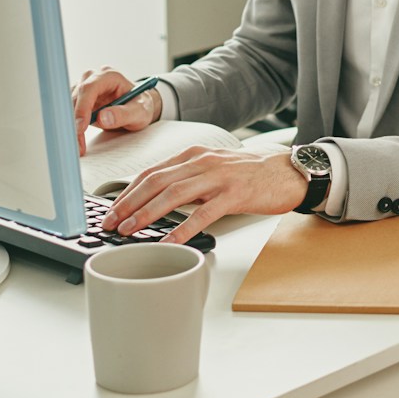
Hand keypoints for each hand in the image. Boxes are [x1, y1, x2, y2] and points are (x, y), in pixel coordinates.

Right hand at [70, 67, 162, 154]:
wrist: (137, 109)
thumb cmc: (140, 107)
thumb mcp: (140, 112)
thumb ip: (124, 114)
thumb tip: (103, 117)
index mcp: (110, 76)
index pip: (89, 88)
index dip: (82, 107)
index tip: (81, 127)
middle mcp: (94, 78)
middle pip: (76, 97)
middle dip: (75, 121)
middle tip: (76, 143)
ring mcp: (85, 88)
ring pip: (69, 105)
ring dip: (72, 126)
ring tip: (78, 146)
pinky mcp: (80, 99)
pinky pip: (70, 112)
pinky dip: (72, 127)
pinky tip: (77, 140)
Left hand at [102, 145, 307, 244]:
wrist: (288, 171)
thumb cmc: (250, 174)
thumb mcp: (213, 169)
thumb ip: (187, 179)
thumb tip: (155, 200)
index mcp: (194, 155)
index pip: (151, 172)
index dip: (127, 192)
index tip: (111, 210)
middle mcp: (202, 162)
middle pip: (156, 182)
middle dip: (128, 204)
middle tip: (110, 223)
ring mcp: (219, 177)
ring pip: (174, 194)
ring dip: (147, 214)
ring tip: (130, 231)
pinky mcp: (234, 194)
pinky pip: (203, 214)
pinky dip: (183, 229)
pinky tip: (169, 242)